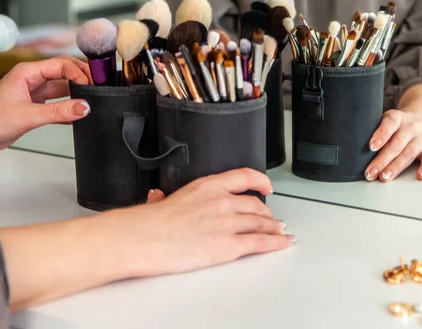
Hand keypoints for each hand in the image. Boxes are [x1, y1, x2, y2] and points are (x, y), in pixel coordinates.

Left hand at [0, 56, 92, 157]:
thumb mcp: (27, 115)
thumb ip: (58, 112)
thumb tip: (83, 107)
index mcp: (27, 73)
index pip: (61, 64)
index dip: (79, 73)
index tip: (91, 85)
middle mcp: (31, 80)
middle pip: (64, 73)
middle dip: (81, 79)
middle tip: (97, 88)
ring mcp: (33, 94)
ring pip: (62, 89)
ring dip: (76, 95)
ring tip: (90, 102)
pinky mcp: (34, 108)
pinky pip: (57, 105)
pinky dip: (68, 110)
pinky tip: (77, 116)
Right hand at [0, 168, 294, 310]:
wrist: (141, 239)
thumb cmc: (146, 223)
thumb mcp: (161, 199)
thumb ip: (166, 197)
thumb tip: (158, 196)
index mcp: (207, 186)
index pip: (244, 176)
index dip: (261, 181)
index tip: (267, 186)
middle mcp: (222, 201)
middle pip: (256, 205)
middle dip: (267, 213)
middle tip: (271, 218)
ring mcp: (227, 223)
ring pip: (261, 223)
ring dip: (274, 228)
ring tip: (279, 232)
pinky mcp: (228, 246)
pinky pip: (260, 242)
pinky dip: (275, 243)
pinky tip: (281, 243)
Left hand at [364, 83, 421, 181]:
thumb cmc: (403, 122)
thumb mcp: (391, 119)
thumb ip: (378, 129)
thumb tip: (354, 146)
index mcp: (398, 118)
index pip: (389, 124)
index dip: (380, 134)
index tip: (371, 146)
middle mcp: (411, 126)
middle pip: (395, 144)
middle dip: (381, 160)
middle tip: (370, 173)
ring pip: (408, 153)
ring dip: (395, 167)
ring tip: (384, 177)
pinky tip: (420, 176)